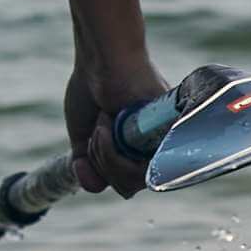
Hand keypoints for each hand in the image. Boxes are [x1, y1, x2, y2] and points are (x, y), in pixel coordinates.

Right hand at [65, 37, 169, 194]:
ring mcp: (161, 143)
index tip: (85, 152)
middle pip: (126, 187)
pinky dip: (112, 153)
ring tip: (100, 126)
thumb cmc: (91, 90)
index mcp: (137, 148)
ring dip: (104, 157)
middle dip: (99, 164)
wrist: (100, 62)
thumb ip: (88, 165)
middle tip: (94, 133)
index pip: (124, 182)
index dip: (101, 173)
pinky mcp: (167, 138)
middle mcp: (153, 148)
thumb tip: (93, 188)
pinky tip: (105, 127)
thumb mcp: (83, 135)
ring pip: (132, 182)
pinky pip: (140, 170)